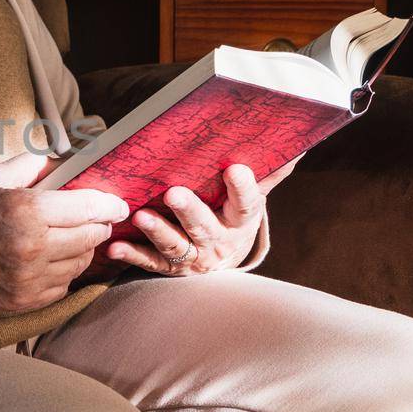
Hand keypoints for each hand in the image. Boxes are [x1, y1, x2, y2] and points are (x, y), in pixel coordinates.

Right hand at [0, 150, 130, 311]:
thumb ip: (32, 166)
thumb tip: (63, 163)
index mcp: (25, 210)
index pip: (88, 207)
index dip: (110, 204)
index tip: (118, 203)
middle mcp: (31, 247)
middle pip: (91, 237)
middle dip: (97, 225)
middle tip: (93, 217)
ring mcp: (27, 278)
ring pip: (79, 263)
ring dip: (81, 249)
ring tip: (68, 237)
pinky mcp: (21, 301)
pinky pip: (61, 286)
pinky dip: (63, 272)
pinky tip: (49, 258)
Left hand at [104, 157, 301, 275]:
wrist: (224, 262)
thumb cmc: (233, 219)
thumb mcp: (252, 200)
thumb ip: (270, 173)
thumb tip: (298, 143)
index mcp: (240, 222)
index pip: (246, 205)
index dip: (242, 188)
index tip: (234, 168)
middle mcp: (217, 242)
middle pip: (204, 227)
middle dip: (189, 211)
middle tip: (173, 193)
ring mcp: (193, 258)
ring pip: (175, 246)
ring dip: (157, 232)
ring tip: (141, 216)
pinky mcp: (170, 268)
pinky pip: (150, 262)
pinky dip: (131, 255)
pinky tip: (114, 247)